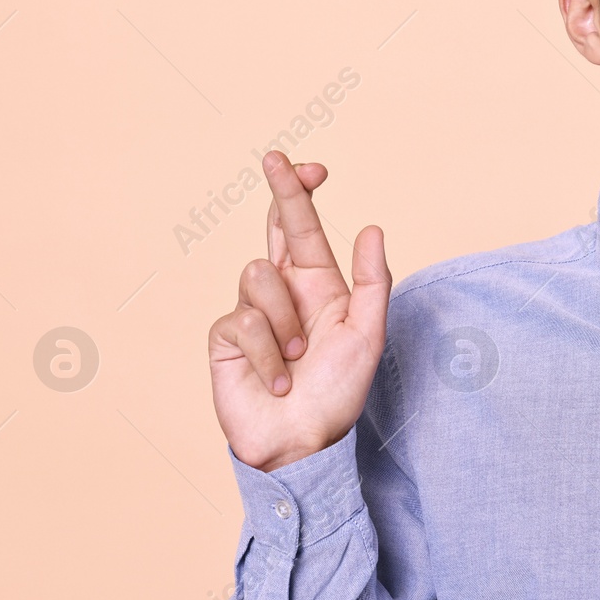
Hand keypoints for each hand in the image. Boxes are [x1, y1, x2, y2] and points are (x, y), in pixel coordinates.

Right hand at [208, 151, 391, 471]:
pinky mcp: (226, 337)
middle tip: (276, 157)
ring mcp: (251, 311)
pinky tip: (277, 380)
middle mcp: (282, 291)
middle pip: (274, 228)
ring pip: (259, 274)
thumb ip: (373, 281)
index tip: (311, 167)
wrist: (301, 443)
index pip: (304, 229)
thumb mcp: (367, 334)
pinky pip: (244, 320)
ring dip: (286, 320)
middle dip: (278, 192)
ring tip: (297, 358)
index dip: (301, 194)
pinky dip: (268, 354)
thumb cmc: (337, 392)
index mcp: (317, 285)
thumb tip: (372, 228)